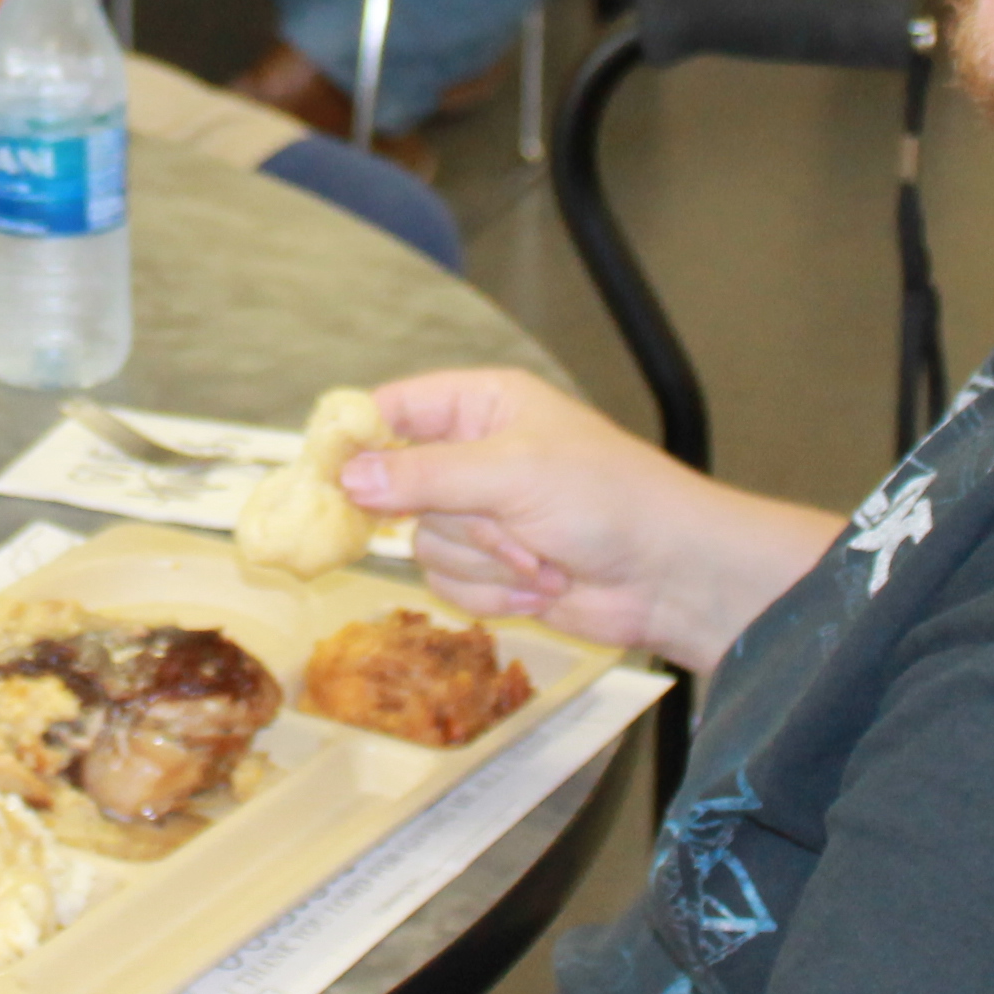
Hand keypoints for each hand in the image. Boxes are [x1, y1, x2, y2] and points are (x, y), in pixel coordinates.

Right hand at [348, 368, 844, 671]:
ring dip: (484, 561)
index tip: (323, 474)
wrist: (670, 576)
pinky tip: (544, 582)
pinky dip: (495, 589)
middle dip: (458, 520)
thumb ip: (424, 475)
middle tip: (503, 524)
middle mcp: (476, 454)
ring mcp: (484, 514)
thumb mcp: (512, 473)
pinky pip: (450, 583)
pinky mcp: (493, 567)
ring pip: (425, 543)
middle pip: (402, 489)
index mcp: (483, 404)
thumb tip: (347, 475)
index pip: (392, 410)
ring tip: (542, 555)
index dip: (354, 441)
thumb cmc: (609, 499)